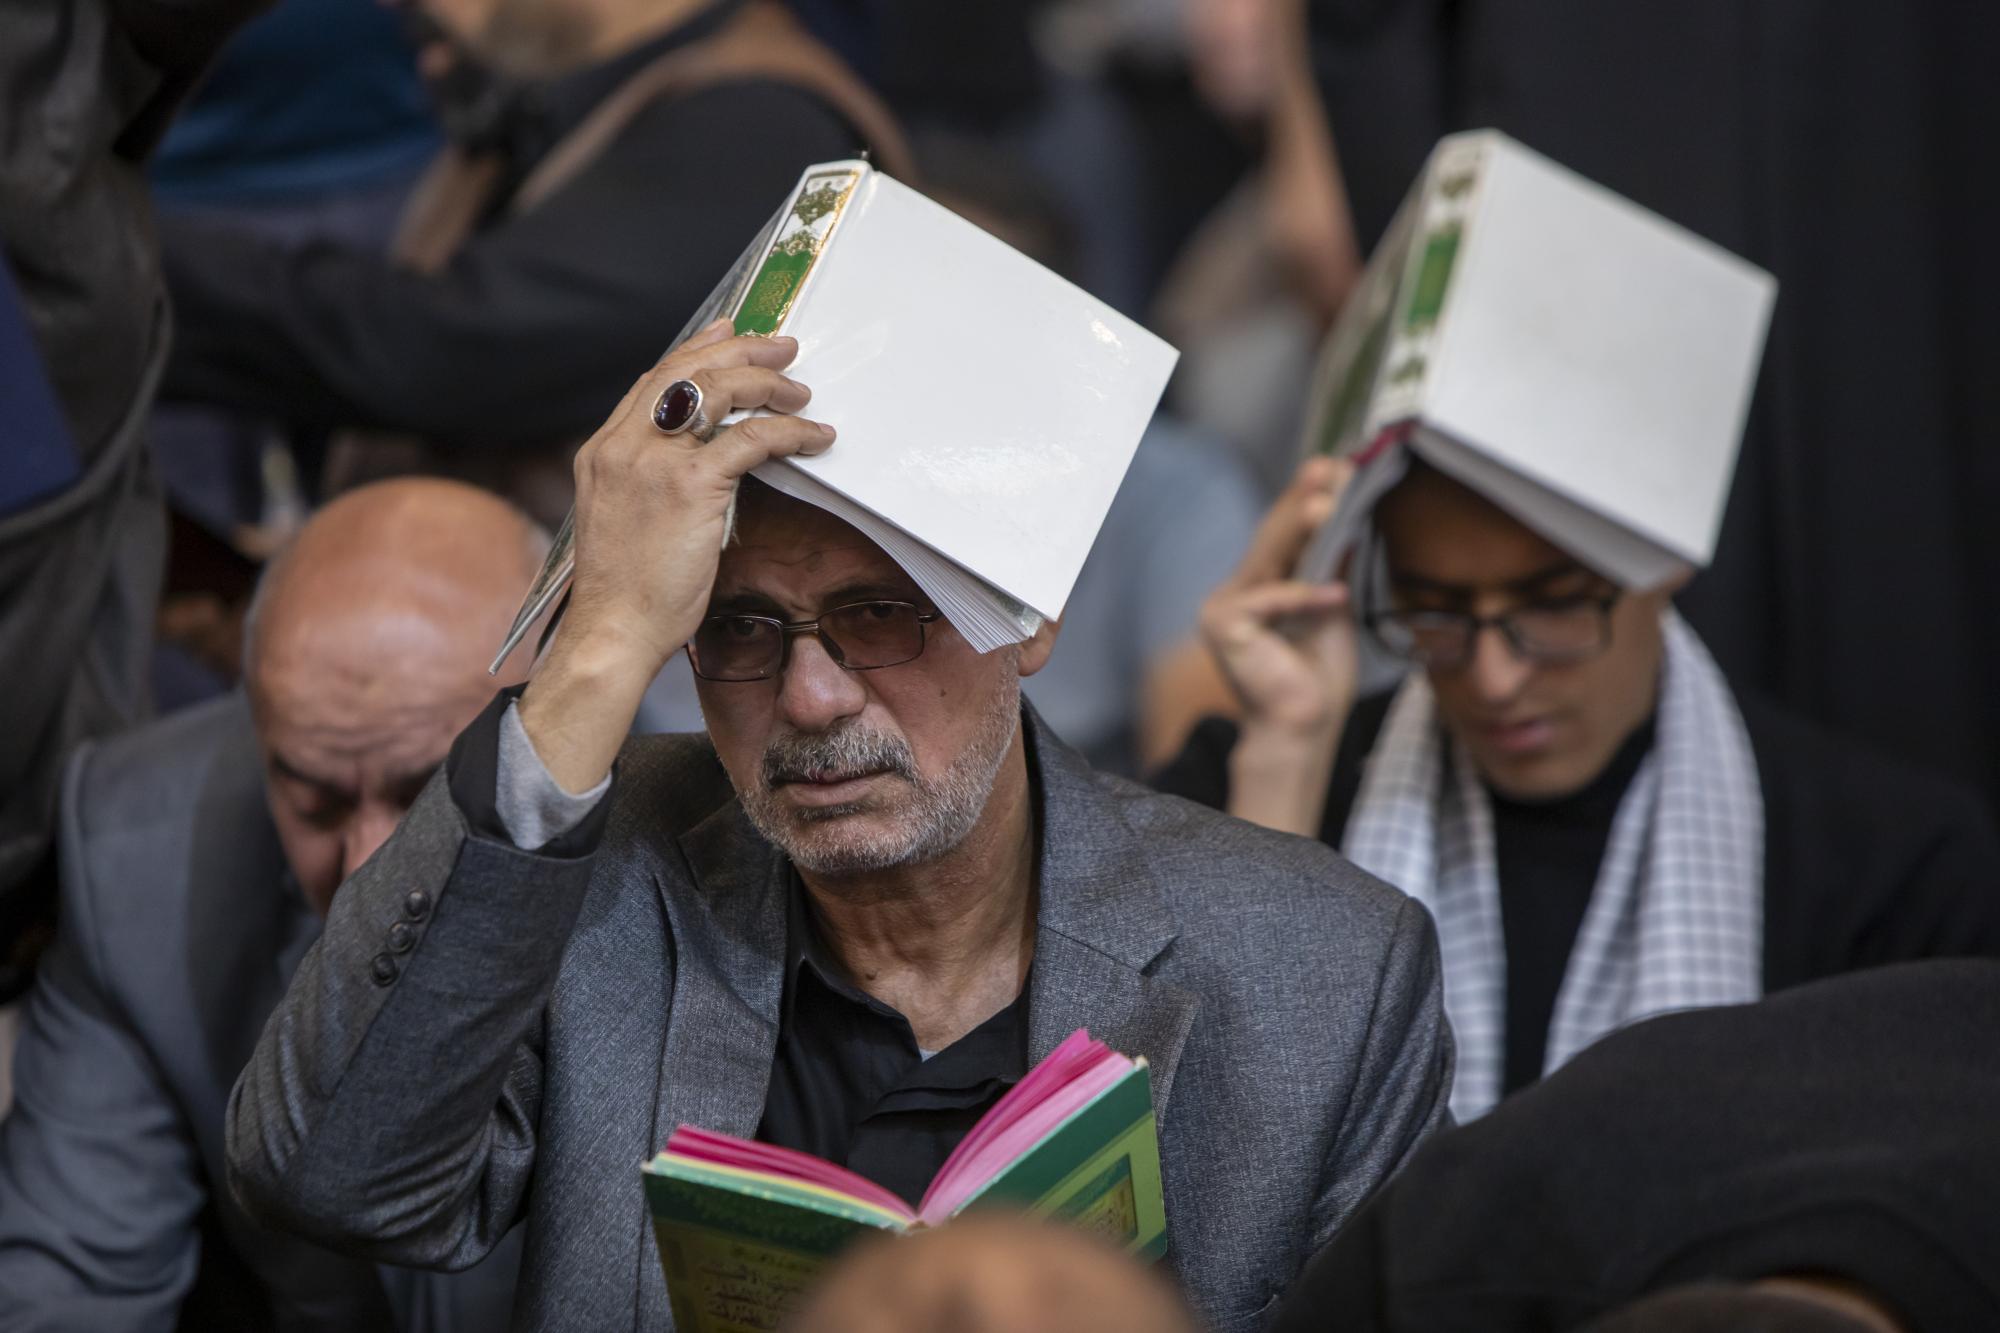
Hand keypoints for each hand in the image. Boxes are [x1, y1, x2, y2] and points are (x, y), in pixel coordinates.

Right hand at [519, 320, 832, 792]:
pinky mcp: (689, 485)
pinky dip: (789, 432)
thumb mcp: (626, 519)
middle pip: (687, 370)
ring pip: (719, 392)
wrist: (612, 630)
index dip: (697, 349)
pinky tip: (814, 436)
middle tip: (782, 347)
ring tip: (801, 392)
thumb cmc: (626, 592)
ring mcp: (653, 462)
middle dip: (740, 349)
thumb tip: (702, 460)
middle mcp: (623, 446)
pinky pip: (750, 439)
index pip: (654, 379)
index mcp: (603, 451)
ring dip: (768, 384)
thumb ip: (651, 481)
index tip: (730, 330)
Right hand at [1200, 456, 1358, 741]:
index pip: (1284, 532)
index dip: (1307, 497)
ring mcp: (1224, 606)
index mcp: (1260, 583)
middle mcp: (1236, 589)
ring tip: (1327, 505)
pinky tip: (1336, 593)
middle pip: (1274, 536)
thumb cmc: (1318, 675)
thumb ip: (1334, 565)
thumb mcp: (1334, 605)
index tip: (1335, 466)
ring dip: (1300, 529)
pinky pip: (1270, 601)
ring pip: (1269, 558)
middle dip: (1304, 500)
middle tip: (1330, 468)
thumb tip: (1350, 512)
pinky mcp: (1223, 626)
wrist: (1302, 728)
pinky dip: (1304, 597)